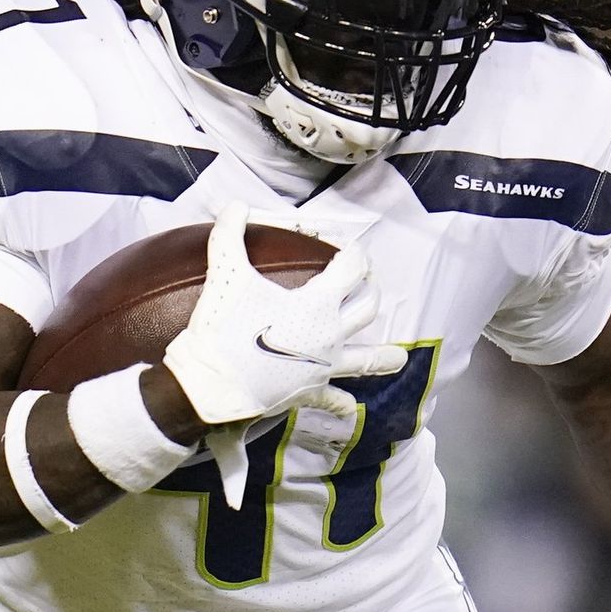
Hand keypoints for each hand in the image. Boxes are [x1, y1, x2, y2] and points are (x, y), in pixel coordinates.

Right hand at [163, 202, 406, 427]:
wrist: (213, 384)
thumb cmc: (224, 328)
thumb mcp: (225, 275)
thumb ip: (229, 236)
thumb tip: (233, 205)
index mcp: (318, 304)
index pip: (352, 268)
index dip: (353, 252)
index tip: (346, 247)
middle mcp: (331, 334)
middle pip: (367, 307)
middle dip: (369, 289)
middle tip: (364, 282)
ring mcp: (324, 366)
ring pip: (366, 360)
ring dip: (382, 356)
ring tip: (398, 358)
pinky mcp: (309, 391)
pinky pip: (333, 399)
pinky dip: (341, 402)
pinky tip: (349, 406)